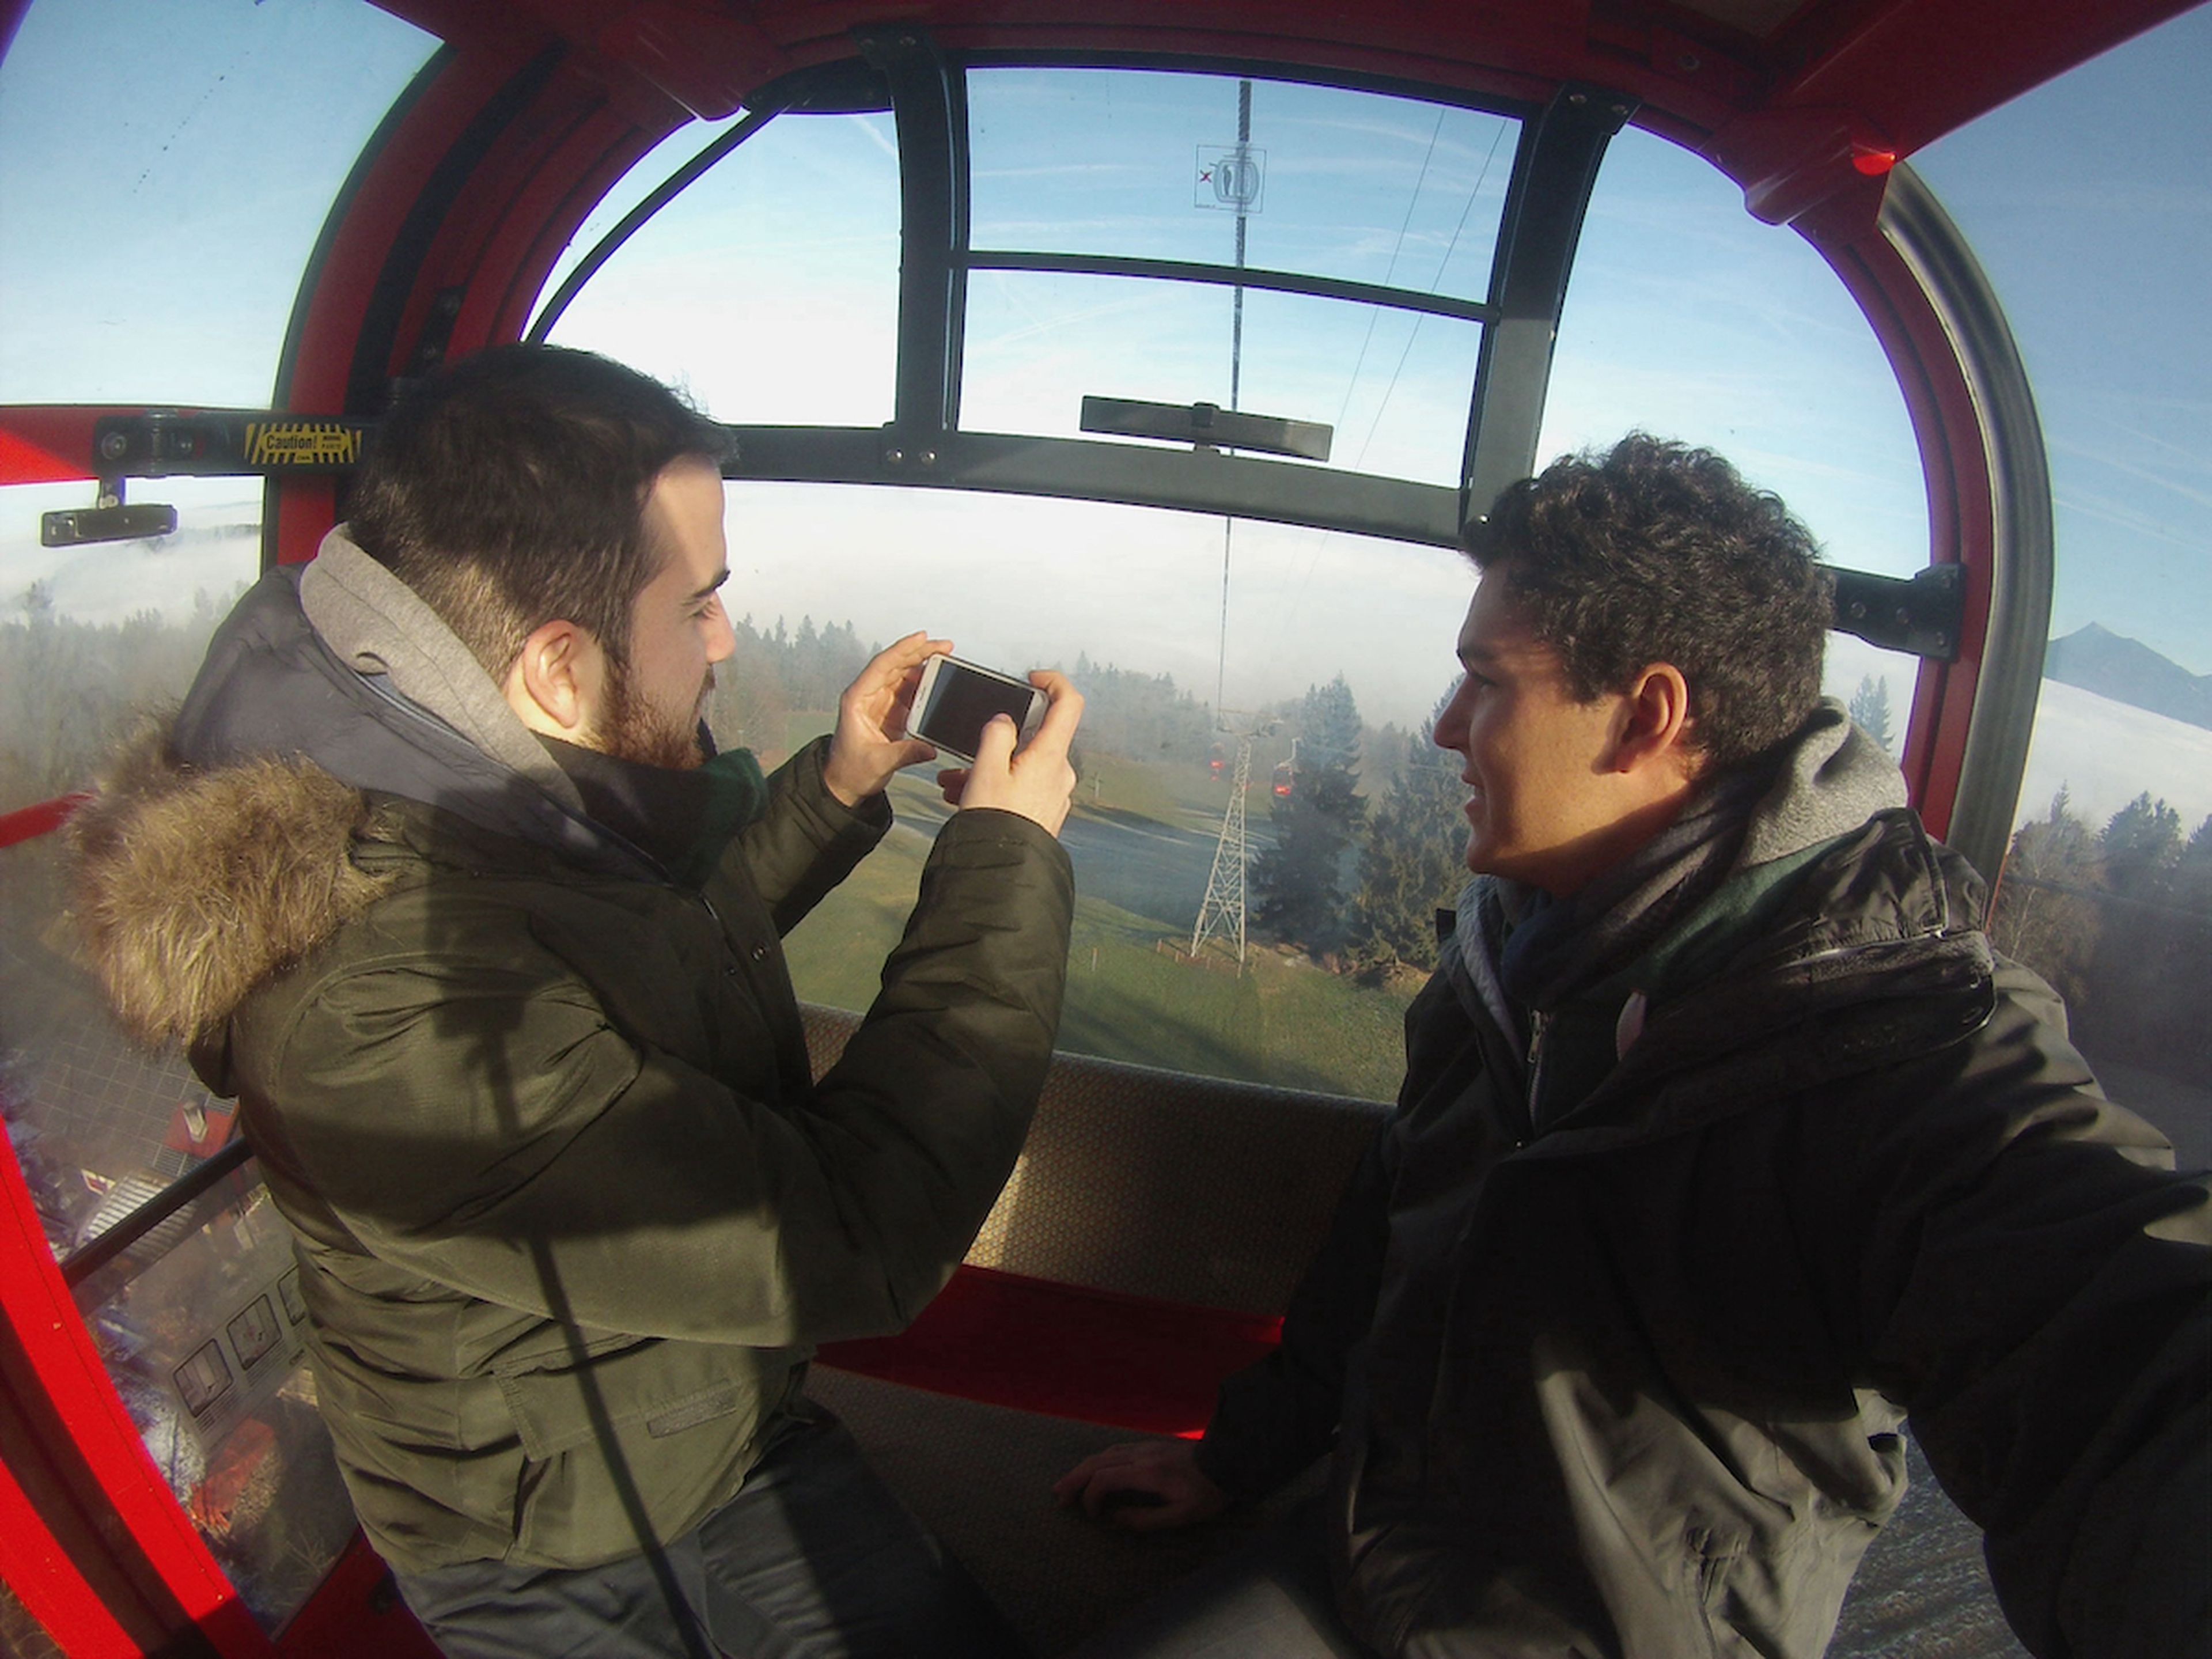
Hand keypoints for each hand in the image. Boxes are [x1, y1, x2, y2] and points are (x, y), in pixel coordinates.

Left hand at [823, 632, 949, 806]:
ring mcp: (879, 700)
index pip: (881, 666)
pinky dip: (923, 683)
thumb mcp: (879, 763)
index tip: (923, 638)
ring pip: (902, 674)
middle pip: (895, 664)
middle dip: (919, 652)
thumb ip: (905, 753)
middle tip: (944, 646)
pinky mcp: (889, 709)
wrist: (845, 782)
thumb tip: (930, 748)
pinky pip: (908, 689)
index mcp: (857, 699)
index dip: (902, 649)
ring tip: (945, 657)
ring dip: (923, 664)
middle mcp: (867, 694)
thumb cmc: (852, 770)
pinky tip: (938, 679)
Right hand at [943, 670, 1081, 835]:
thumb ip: (996, 734)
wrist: (1002, 872)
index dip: (1054, 682)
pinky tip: (962, 796)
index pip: (1069, 704)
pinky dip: (993, 786)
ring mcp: (1053, 794)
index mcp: (1050, 756)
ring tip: (952, 780)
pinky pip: (1019, 788)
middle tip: (967, 747)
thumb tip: (1005, 721)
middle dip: (996, 739)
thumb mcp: (987, 768)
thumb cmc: (995, 820)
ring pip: (1020, 766)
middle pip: (1034, 738)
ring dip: (986, 766)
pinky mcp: (1043, 813)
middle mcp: (1059, 773)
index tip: (1032, 679)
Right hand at [1051, 1438, 1227, 1531]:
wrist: (1228, 1462)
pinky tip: (1093, 1469)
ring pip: (1104, 1454)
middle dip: (1074, 1479)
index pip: (1105, 1479)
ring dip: (1082, 1468)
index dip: (1090, 1497)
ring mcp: (1144, 1447)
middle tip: (1057, 1496)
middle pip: (1097, 1462)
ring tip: (1067, 1484)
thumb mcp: (1181, 1516)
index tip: (1092, 1517)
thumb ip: (1145, 1519)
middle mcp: (1140, 1455)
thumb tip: (1114, 1520)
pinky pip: (1115, 1450)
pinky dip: (1097, 1461)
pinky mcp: (1149, 1446)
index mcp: (1147, 1472)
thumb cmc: (1206, 1493)